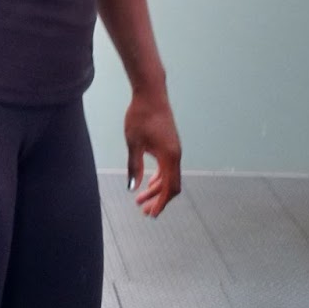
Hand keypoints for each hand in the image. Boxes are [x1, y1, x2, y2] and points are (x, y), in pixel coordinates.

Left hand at [124, 89, 181, 217]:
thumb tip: (132, 188)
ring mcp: (174, 149)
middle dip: (157, 199)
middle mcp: (176, 155)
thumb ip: (134, 167)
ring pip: (168, 176)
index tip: (151, 214)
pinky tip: (147, 182)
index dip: (161, 203)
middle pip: (170, 185)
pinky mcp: (169, 144)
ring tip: (140, 199)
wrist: (151, 94)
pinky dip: (159, 177)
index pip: (169, 187)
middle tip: (143, 210)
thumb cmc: (140, 117)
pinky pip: (167, 166)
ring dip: (156, 189)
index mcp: (170, 157)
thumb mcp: (133, 143)